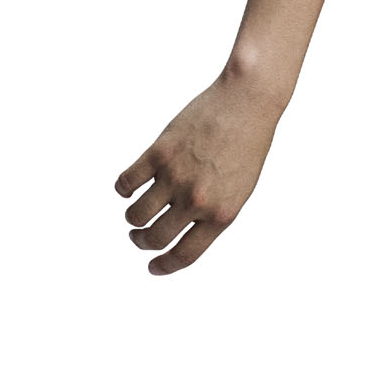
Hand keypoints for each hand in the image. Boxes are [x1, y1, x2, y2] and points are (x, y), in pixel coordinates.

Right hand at [114, 74, 280, 274]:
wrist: (247, 103)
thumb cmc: (247, 146)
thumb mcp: (239, 190)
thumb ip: (212, 214)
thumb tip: (180, 231)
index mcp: (221, 214)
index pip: (184, 255)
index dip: (164, 266)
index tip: (152, 267)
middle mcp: (197, 200)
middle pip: (155, 238)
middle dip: (142, 243)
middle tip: (138, 238)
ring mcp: (176, 177)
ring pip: (136, 214)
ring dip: (132, 219)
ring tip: (135, 215)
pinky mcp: (159, 153)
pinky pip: (127, 182)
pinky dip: (123, 189)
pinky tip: (128, 187)